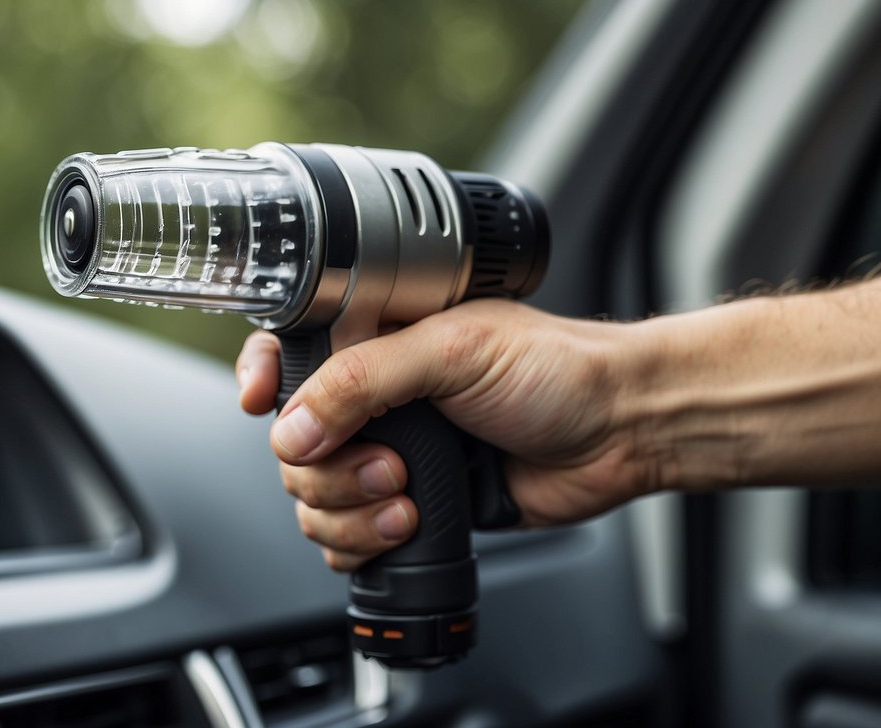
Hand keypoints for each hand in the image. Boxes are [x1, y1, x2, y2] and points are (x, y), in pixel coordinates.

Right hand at [236, 299, 656, 571]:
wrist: (617, 432)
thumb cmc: (556, 370)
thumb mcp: (452, 352)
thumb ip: (364, 381)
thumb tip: (294, 429)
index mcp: (376, 339)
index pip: (288, 353)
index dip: (263, 380)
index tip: (263, 404)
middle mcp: (375, 397)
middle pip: (293, 445)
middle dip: (328, 470)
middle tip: (389, 463)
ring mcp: (389, 453)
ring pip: (314, 498)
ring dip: (349, 511)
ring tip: (407, 497)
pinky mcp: (408, 503)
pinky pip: (347, 536)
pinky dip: (363, 541)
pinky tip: (411, 522)